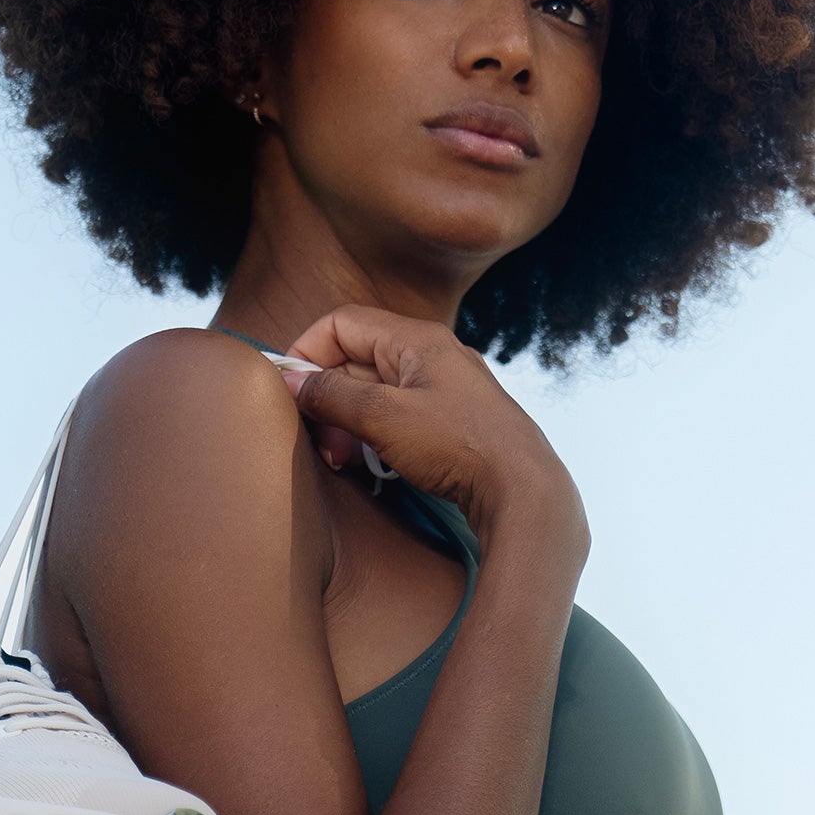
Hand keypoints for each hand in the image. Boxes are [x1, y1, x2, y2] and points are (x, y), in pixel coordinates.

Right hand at [279, 307, 587, 551]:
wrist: (524, 490)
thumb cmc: (459, 446)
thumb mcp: (384, 418)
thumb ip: (332, 395)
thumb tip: (290, 379)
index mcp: (416, 339)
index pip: (341, 324)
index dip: (307, 352)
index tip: (290, 392)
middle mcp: (432, 355)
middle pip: (355, 359)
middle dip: (326, 397)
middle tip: (318, 440)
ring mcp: (444, 388)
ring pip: (374, 391)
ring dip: (347, 421)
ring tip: (341, 458)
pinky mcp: (451, 420)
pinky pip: (397, 415)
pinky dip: (373, 434)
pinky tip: (368, 463)